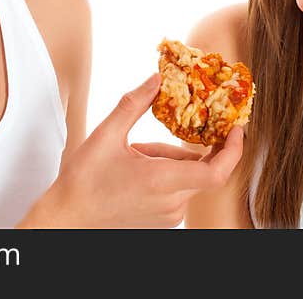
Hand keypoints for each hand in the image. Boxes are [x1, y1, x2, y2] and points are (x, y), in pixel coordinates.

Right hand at [19, 73, 243, 227]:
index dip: (233, 150)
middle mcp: (170, 204)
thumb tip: (157, 79)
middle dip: (188, 146)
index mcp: (161, 182)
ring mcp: (168, 217)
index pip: (216, 172)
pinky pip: (177, 192)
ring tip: (137, 154)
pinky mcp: (162, 223)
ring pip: (187, 179)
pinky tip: (138, 169)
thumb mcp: (105, 135)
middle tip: (178, 126)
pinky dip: (167, 175)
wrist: (67, 220)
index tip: (236, 128)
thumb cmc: (82, 182)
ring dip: (172, 161)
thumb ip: (134, 104)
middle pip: (199, 169)